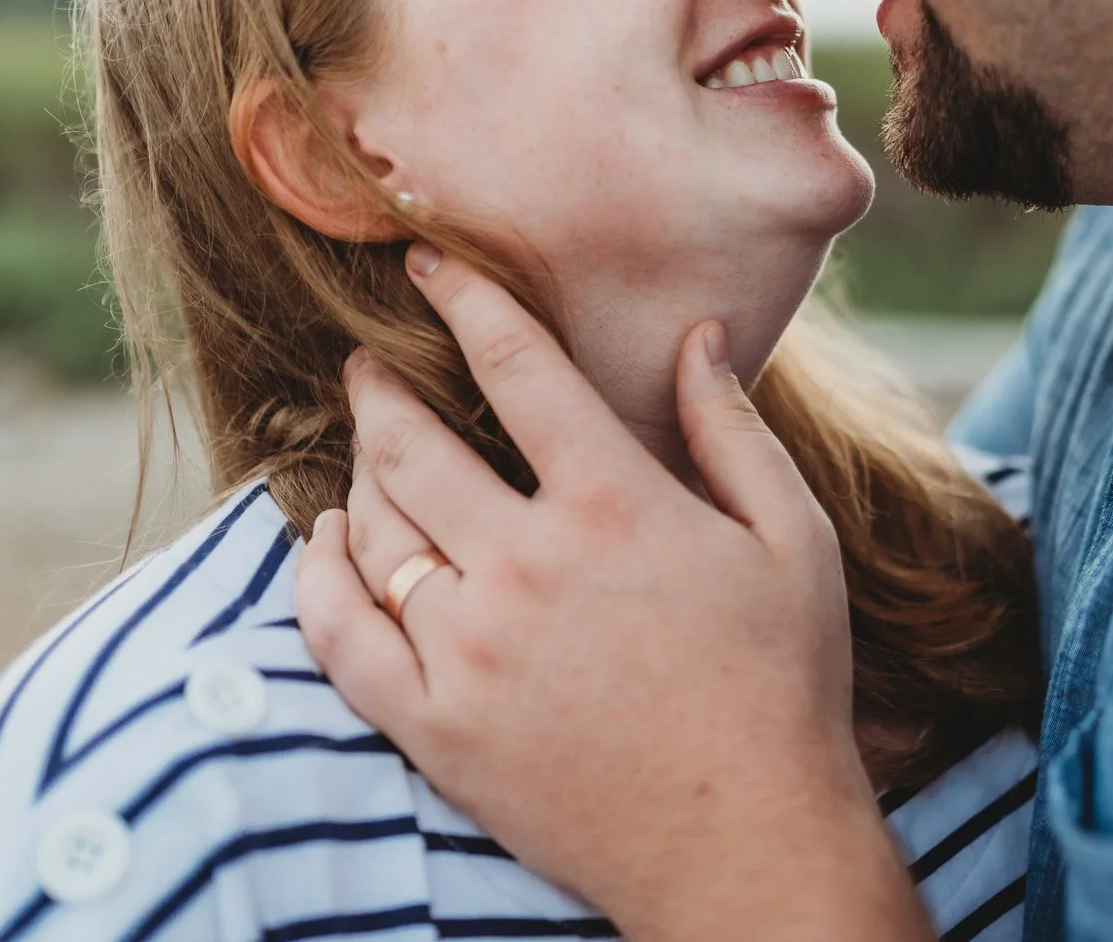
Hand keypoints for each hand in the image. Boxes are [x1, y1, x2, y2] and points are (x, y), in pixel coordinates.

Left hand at [293, 245, 931, 941]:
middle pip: (414, 443)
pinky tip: (325, 546)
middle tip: (366, 362)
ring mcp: (469, 650)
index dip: (464, 301)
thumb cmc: (783, 687)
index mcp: (615, 504)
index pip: (515, 367)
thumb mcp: (793, 540)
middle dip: (379, 386)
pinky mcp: (435, 726)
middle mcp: (527, 565)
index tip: (424, 265)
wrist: (744, 847)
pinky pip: (340, 635)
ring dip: (356, 473)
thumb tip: (694, 334)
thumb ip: (732, 429)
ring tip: (361, 450)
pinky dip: (319, 577)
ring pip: (374, 531)